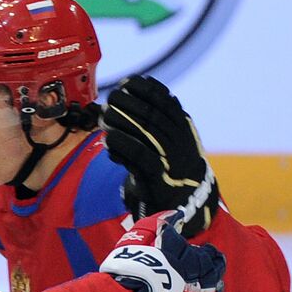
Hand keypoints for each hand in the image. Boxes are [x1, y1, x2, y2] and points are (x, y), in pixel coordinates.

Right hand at [100, 211, 224, 291]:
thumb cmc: (133, 263)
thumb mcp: (143, 234)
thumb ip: (161, 221)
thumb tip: (176, 214)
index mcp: (195, 262)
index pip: (212, 257)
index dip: (208, 254)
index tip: (203, 251)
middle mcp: (199, 285)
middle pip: (214, 280)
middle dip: (209, 275)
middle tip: (200, 271)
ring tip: (191, 290)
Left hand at [103, 75, 219, 236]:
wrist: (187, 210)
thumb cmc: (170, 173)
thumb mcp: (167, 145)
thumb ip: (154, 125)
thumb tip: (129, 98)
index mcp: (186, 133)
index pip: (169, 105)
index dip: (150, 90)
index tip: (130, 81)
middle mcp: (182, 145)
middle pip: (156, 117)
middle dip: (132, 103)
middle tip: (112, 96)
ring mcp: (173, 163)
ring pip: (148, 135)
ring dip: (123, 122)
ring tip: (104, 115)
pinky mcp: (160, 181)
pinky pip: (141, 159)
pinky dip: (124, 147)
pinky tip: (108, 140)